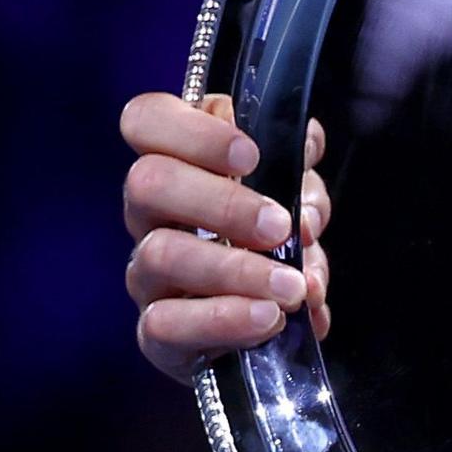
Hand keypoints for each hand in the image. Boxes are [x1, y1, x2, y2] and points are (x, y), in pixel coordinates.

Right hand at [120, 93, 333, 379]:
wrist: (267, 323)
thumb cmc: (273, 239)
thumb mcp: (294, 194)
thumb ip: (296, 166)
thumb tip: (305, 147)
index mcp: (180, 164)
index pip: (146, 119)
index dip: (192, 129)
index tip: (250, 156)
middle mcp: (152, 215)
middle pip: (147, 182)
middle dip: (222, 202)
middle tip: (280, 226)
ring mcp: (147, 273)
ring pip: (159, 254)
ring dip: (236, 269)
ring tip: (292, 285)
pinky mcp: (156, 332)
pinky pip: (164, 325)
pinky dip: (226, 320)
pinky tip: (270, 319)